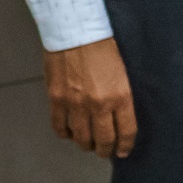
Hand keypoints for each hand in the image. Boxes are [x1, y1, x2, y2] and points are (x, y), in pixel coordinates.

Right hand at [43, 36, 136, 158]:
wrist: (76, 31)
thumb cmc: (103, 46)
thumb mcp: (123, 72)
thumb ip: (121, 96)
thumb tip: (119, 117)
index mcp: (121, 96)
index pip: (126, 131)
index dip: (125, 146)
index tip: (123, 151)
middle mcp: (99, 104)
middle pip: (103, 140)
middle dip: (105, 150)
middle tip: (105, 151)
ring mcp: (75, 104)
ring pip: (81, 138)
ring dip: (86, 145)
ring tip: (88, 143)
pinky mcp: (56, 100)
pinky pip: (60, 128)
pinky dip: (66, 134)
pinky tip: (70, 132)